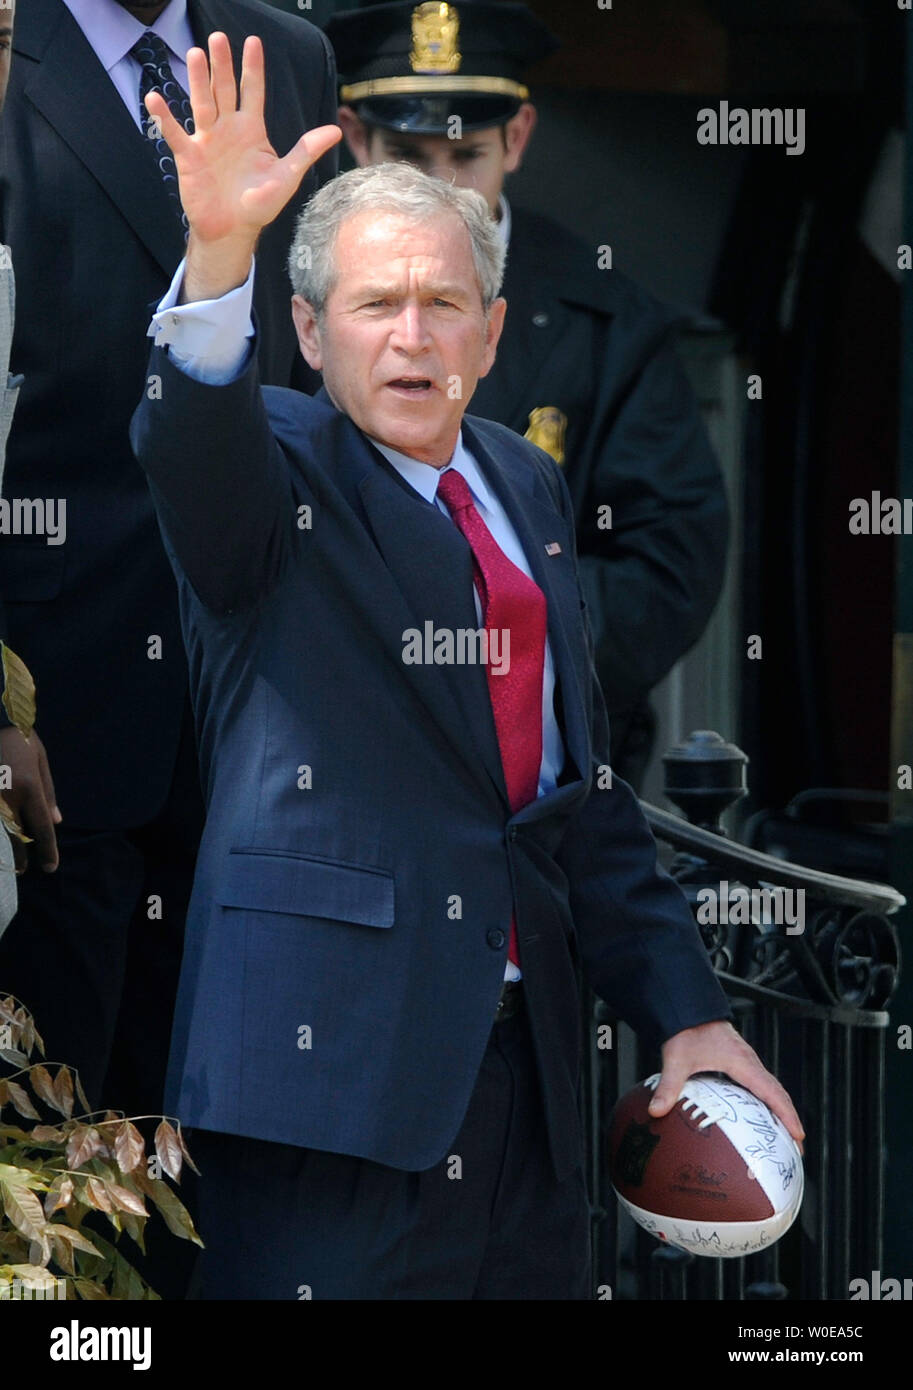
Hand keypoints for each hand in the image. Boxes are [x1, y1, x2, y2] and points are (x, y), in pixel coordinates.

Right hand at [0, 727, 60, 872]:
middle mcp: (7, 796)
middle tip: (27, 868)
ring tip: (11, 860)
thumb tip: (57, 822)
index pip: (41, 828)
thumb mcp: (40, 759)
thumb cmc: (18, 737)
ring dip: (6, 845)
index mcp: (28, 787)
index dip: (48, 851)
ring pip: (1, 831)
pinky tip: (3, 837)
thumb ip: (49, 792)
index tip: (50, 868)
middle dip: (23, 854)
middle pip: (18, 836)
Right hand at [143, 32, 339, 298]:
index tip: (253, 42)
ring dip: (197, 80)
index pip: (253, 91)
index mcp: (252, 130)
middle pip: (224, 90)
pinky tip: (156, 98)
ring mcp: (207, 140)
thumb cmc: (260, 205)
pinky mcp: (189, 156)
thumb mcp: (287, 176)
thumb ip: (307, 150)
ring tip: (195, 54)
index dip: (253, 68)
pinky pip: (175, 133)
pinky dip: (165, 117)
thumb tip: (336, 130)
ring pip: (201, 103)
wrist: (233, 231)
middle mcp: (228, 129)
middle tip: (218, 38)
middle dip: (222, 65)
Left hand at [649, 1019, 804, 1148]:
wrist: (688, 1009)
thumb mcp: (677, 1059)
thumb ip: (669, 1085)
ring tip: (785, 1136)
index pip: (772, 1092)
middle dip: (790, 1119)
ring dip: (781, 1111)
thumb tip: (656, 1111)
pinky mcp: (740, 1062)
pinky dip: (768, 1102)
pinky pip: (761, 1085)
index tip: (799, 1135)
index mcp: (742, 1063)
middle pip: (778, 1094)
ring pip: (772, 1089)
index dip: (787, 1115)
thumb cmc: (686, 1031)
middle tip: (797, 1146)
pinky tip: (760, 1116)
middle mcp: (750, 1063)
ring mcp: (747, 1062)